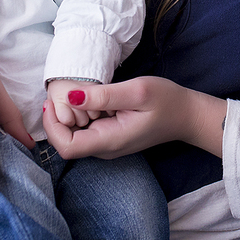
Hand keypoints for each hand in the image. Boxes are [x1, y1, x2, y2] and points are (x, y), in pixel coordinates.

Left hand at [42, 76, 226, 159]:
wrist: (187, 115)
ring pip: (74, 135)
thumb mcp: (137, 92)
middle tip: (66, 91)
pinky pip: (86, 130)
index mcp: (109, 141)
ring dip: (70, 115)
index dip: (52, 127)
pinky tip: (92, 98)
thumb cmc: (166, 101)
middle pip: (66, 142)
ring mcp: (107, 145)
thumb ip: (104, 96)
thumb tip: (70, 96)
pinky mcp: (110, 137)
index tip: (53, 102)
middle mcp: (105, 149)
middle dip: (59, 118)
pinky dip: (81, 114)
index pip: (66, 147)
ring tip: (81, 92)